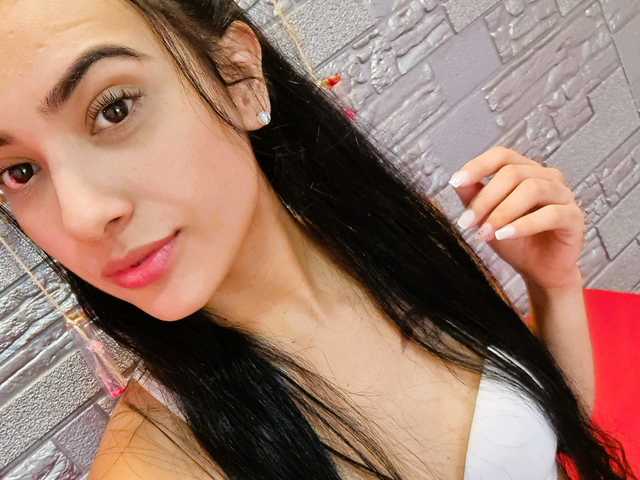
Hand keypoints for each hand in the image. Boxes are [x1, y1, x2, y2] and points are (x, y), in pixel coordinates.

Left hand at [448, 146, 586, 289]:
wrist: (538, 270)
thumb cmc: (515, 241)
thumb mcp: (486, 218)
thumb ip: (474, 198)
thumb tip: (458, 182)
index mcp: (525, 171)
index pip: (502, 156)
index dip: (478, 166)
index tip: (456, 182)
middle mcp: (547, 177)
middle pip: (513, 173)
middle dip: (485, 199)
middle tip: (467, 222)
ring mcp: (563, 195)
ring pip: (532, 189)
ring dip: (502, 212)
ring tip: (485, 233)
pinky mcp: (574, 217)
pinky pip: (550, 214)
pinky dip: (523, 225)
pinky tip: (504, 235)